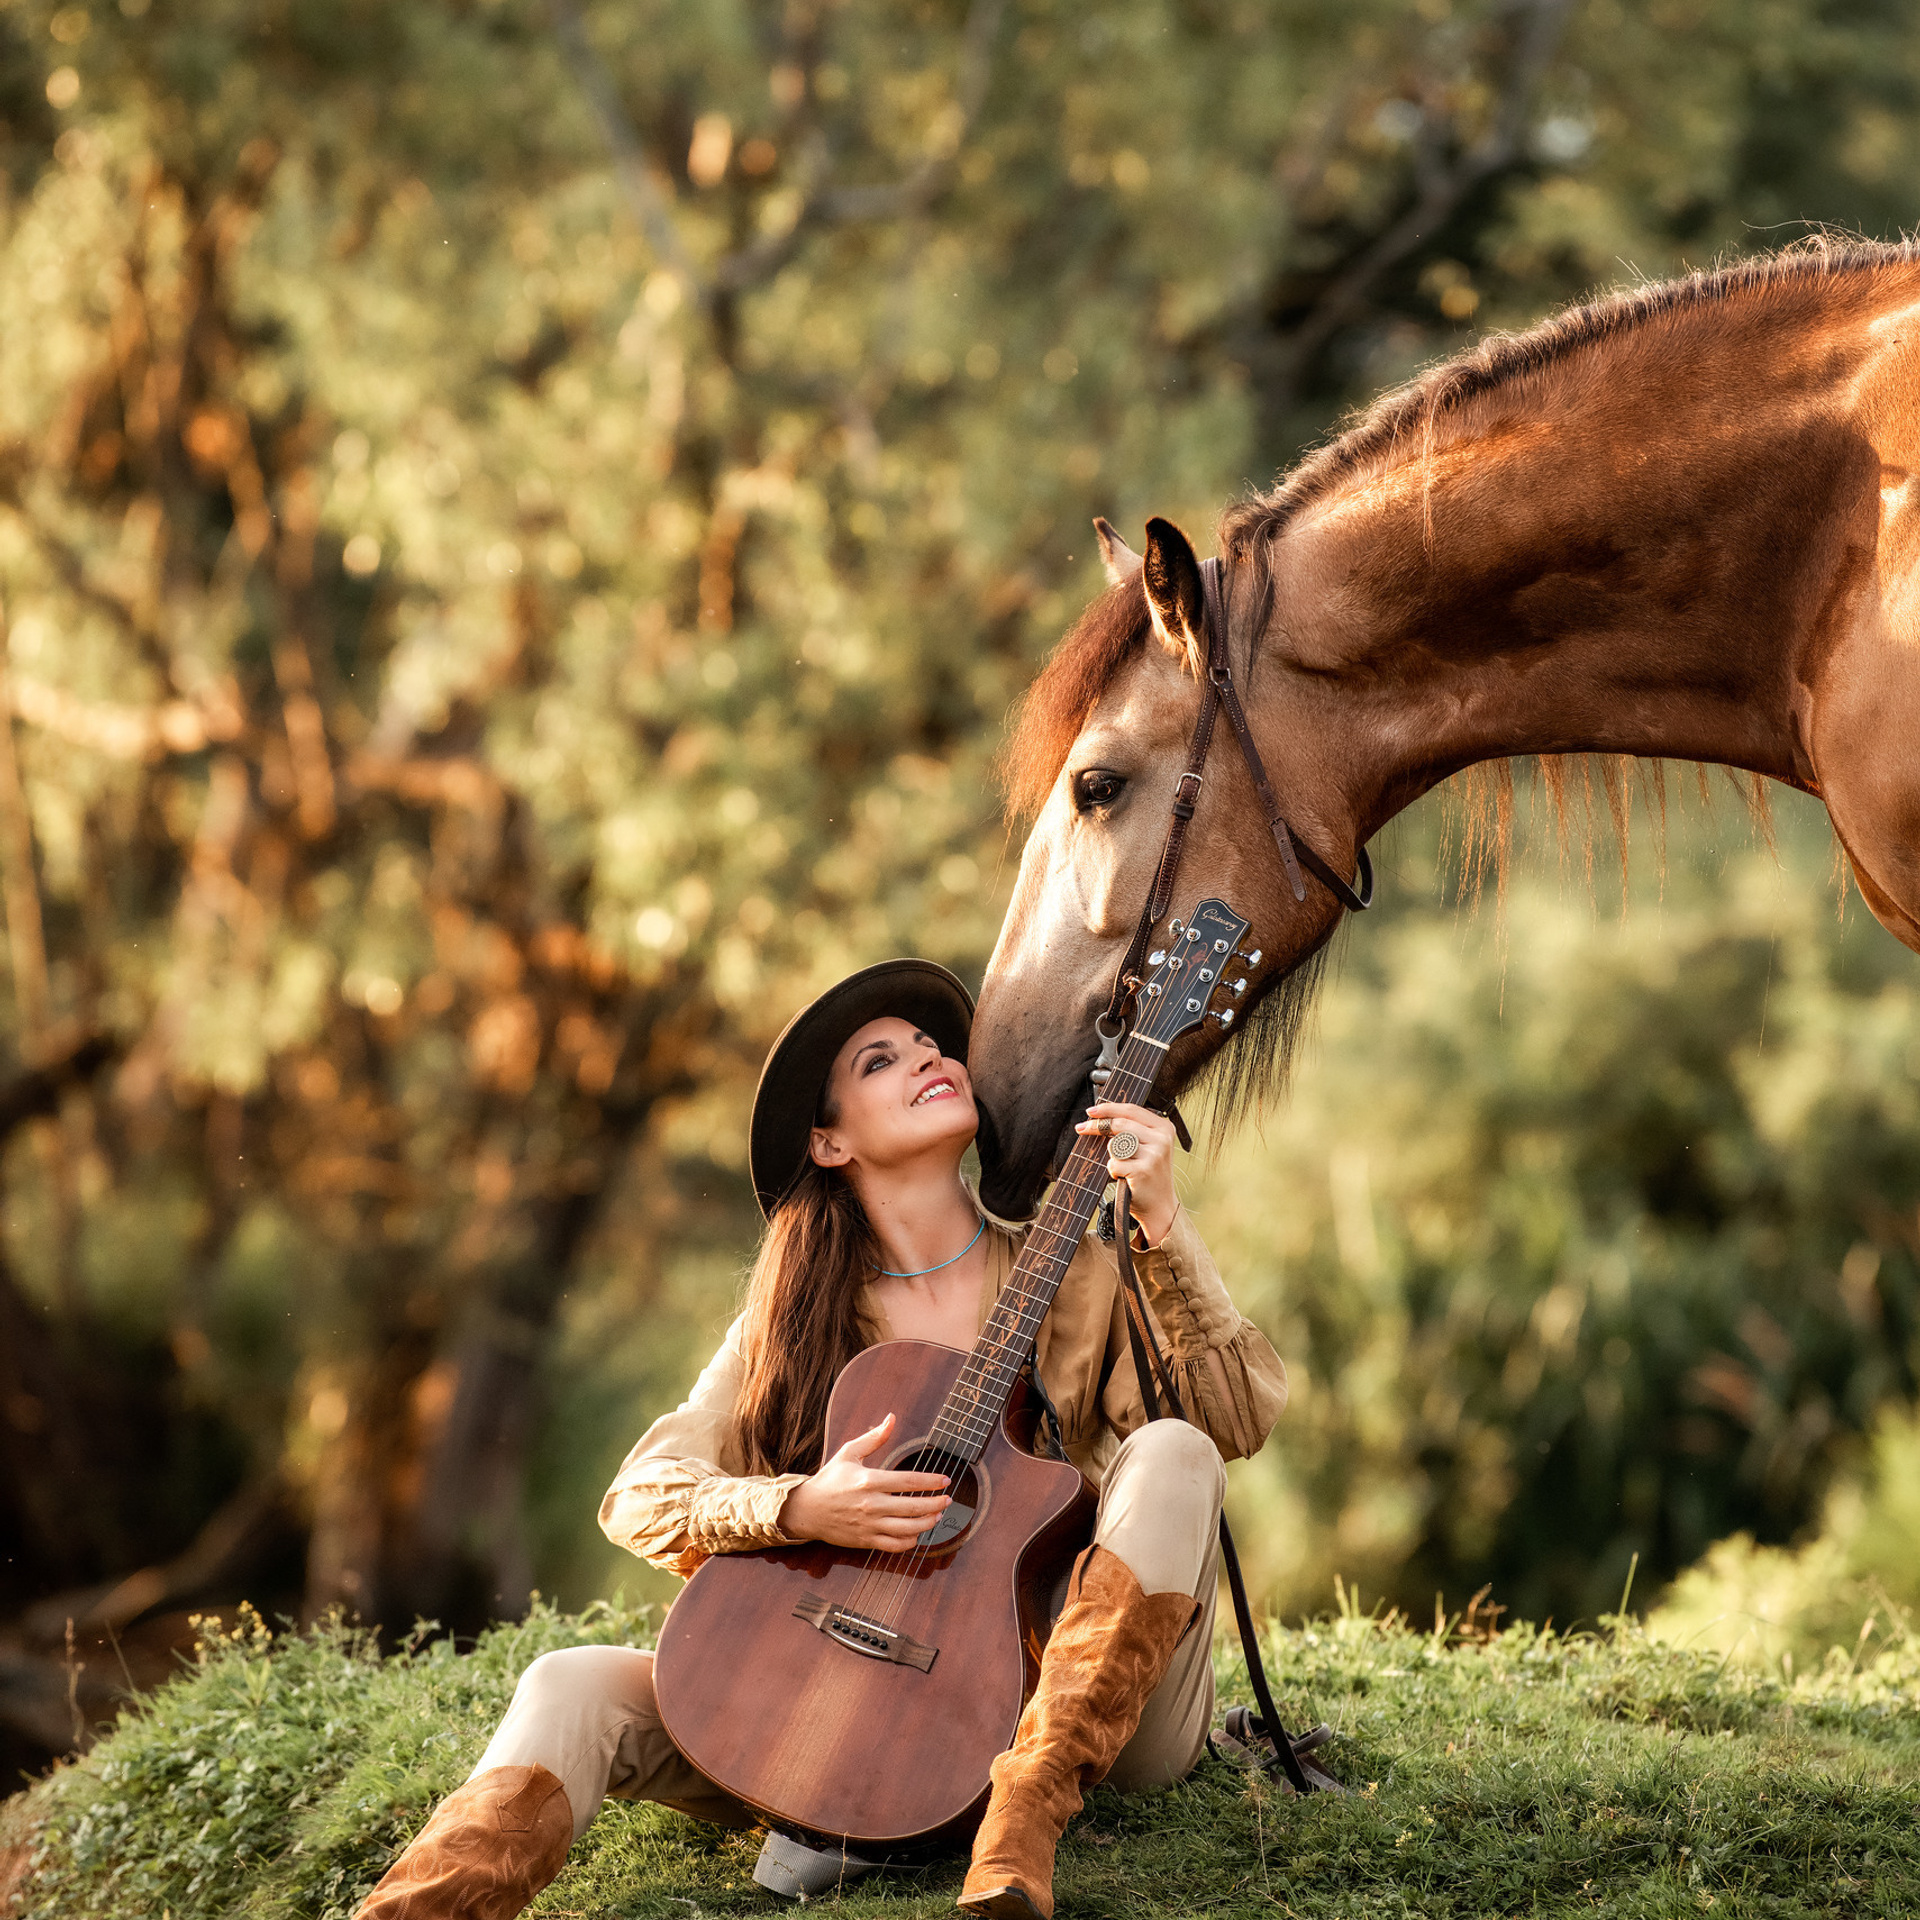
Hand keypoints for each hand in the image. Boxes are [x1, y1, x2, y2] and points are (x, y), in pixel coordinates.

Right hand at [778, 1413, 951, 1551]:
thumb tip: (891, 1418)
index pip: (908, 1481)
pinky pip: (893, 1545)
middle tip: (948, 1500)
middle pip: (912, 1507)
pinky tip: (917, 1534)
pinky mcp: (865, 1540)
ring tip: (937, 1516)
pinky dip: (909, 1542)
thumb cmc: (830, 1479)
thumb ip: (874, 1438)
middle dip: (935, 1504)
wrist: (807, 1510)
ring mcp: (869, 1524)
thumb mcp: (849, 1453)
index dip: (930, 1481)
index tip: (945, 1480)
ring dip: (927, 1523)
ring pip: (907, 1529)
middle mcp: (871, 1504)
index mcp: (869, 1480)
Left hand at [1076, 1101, 1178, 1245]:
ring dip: (1112, 1156)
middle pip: (1120, 1124)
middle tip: (1081, 1129)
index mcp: (1164, 1128)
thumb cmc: (1150, 1175)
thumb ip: (1133, 1129)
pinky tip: (1125, 1178)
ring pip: (1114, 1144)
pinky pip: (1113, 1163)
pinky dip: (1113, 1171)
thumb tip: (1101, 1115)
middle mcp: (1162, 1139)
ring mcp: (1154, 1155)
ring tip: (1125, 1166)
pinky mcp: (1142, 1170)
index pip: (1131, 1110)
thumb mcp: (1149, 1147)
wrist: (1160, 1206)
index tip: (1090, 1111)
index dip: (1108, 1108)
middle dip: (1096, 1126)